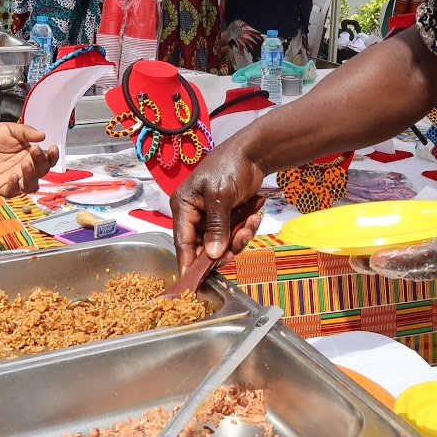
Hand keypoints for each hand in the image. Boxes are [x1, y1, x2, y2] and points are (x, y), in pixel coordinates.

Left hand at [0, 123, 57, 195]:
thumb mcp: (9, 129)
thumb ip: (26, 132)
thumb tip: (42, 135)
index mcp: (28, 154)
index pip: (47, 159)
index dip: (52, 155)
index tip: (52, 148)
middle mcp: (23, 167)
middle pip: (42, 172)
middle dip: (42, 162)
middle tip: (35, 152)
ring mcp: (14, 178)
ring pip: (31, 185)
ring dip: (32, 176)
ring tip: (26, 164)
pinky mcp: (1, 186)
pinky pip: (13, 191)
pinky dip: (15, 185)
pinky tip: (14, 176)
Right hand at [171, 142, 267, 269]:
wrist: (254, 153)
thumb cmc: (230, 167)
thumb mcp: (220, 196)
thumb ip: (216, 226)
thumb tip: (211, 255)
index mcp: (184, 206)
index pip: (182, 241)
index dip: (188, 262)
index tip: (194, 283)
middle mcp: (195, 214)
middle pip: (204, 246)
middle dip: (223, 248)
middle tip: (236, 248)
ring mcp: (212, 217)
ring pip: (222, 243)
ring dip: (237, 239)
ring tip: (250, 224)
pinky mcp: (228, 217)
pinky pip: (234, 234)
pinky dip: (245, 230)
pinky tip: (254, 217)